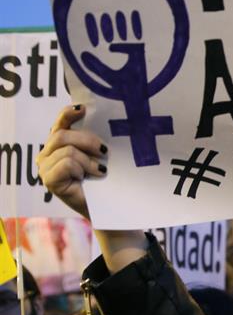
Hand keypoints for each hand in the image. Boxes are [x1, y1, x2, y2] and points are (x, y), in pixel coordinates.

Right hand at [36, 105, 107, 219]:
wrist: (105, 205)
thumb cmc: (102, 178)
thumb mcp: (96, 153)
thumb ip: (91, 138)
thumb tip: (100, 119)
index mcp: (57, 143)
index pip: (60, 122)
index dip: (68, 113)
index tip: (83, 109)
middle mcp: (46, 153)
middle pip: (62, 134)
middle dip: (87, 140)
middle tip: (104, 151)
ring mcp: (44, 167)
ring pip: (67, 150)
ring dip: (87, 160)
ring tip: (98, 170)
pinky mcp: (48, 179)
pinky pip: (66, 163)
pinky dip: (82, 169)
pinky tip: (87, 177)